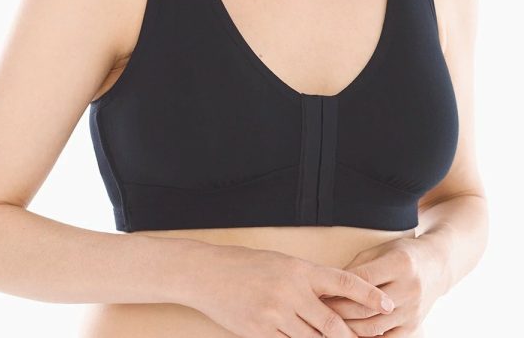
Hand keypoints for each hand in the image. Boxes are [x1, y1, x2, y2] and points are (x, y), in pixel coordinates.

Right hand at [189, 243, 395, 337]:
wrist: (208, 273)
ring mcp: (275, 314)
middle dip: (352, 337)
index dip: (368, 295)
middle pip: (332, 323)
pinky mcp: (260, 331)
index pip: (343, 282)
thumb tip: (332, 299)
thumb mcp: (281, 264)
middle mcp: (291, 291)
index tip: (387, 305)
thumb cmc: (245, 264)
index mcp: (299, 269)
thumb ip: (306, 281)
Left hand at [318, 236, 443, 336]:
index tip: (320, 291)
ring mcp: (413, 311)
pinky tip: (351, 334)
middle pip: (366, 306)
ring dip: (349, 328)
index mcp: (400, 264)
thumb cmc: (401, 254)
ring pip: (373, 326)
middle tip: (319, 310)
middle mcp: (409, 288)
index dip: (339, 288)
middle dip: (339, 310)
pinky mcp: (414, 327)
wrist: (435, 266)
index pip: (363, 280)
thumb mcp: (380, 251)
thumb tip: (330, 283)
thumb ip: (357, 267)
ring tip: (330, 324)